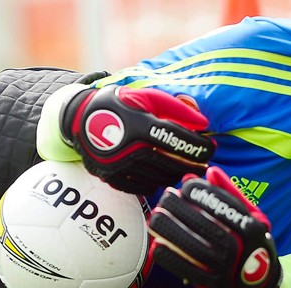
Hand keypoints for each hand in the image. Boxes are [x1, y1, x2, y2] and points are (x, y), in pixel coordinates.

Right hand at [59, 85, 214, 193]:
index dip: (199, 146)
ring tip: (186, 167)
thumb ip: (177, 109)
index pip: (178, 141)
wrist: (79, 118)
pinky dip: (157, 181)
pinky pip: (144, 187)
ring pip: (160, 178)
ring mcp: (120, 167)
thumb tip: (204, 124)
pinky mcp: (112, 179)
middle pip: (173, 164)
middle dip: (193, 165)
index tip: (210, 147)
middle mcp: (129, 149)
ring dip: (176, 173)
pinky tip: (163, 173)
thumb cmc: (121, 104)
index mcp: (139, 126)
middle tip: (204, 163)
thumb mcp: (148, 97)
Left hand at [148, 166, 281, 287]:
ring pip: (196, 250)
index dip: (203, 193)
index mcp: (252, 228)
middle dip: (183, 210)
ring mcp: (229, 269)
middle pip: (207, 228)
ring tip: (155, 218)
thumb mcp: (250, 214)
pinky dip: (172, 259)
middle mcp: (243, 249)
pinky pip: (190, 272)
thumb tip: (210, 170)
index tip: (185, 185)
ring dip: (172, 232)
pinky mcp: (216, 285)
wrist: (262, 278)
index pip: (226, 207)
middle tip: (166, 197)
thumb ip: (231, 192)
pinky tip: (157, 246)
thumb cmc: (250, 238)